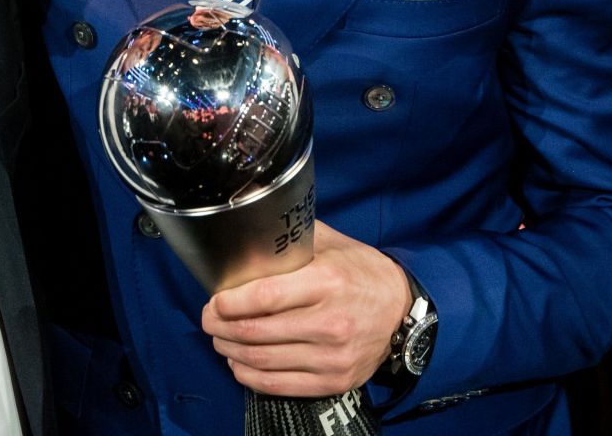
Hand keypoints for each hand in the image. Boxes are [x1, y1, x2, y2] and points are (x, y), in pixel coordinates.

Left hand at [201, 221, 410, 396]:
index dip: (230, 302)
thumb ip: (293, 237)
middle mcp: (330, 322)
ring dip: (230, 351)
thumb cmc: (360, 271)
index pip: (265, 296)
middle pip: (256, 332)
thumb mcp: (331, 243)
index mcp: (327, 282)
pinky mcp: (334, 381)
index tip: (215, 300)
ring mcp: (332, 356)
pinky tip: (239, 363)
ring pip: (262, 361)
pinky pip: (278, 385)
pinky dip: (250, 376)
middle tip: (209, 318)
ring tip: (220, 339)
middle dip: (220, 327)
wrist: (401, 311)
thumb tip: (250, 226)